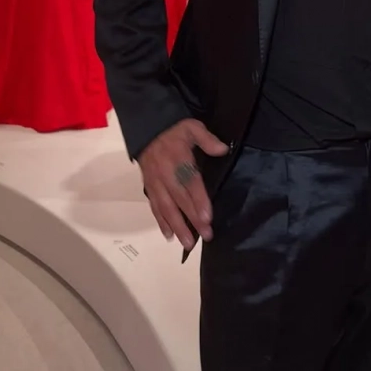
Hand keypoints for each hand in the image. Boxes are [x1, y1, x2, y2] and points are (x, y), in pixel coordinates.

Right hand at [137, 119, 229, 250]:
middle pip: (180, 200)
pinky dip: (161, 222)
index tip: (207, 217)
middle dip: (192, 219)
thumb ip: (207, 139)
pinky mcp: (149, 188)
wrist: (147, 129)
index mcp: (179, 159)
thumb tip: (223, 150)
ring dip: (177, 227)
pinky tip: (169, 235)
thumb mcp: (192, 127)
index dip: (199, 200)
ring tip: (187, 244)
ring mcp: (156, 183)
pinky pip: (155, 207)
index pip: (190, 182)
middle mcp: (166, 175)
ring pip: (166, 208)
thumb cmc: (174, 130)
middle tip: (206, 235)